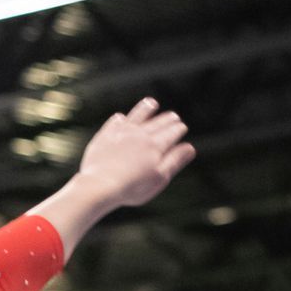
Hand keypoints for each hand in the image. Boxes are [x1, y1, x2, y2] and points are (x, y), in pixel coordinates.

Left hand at [72, 97, 194, 214]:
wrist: (100, 185)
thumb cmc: (132, 187)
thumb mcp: (159, 177)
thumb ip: (175, 161)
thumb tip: (190, 148)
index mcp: (155, 145)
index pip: (171, 133)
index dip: (178, 129)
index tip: (182, 126)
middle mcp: (140, 135)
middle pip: (157, 123)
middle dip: (167, 119)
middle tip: (173, 116)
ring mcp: (121, 133)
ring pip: (137, 116)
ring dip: (145, 109)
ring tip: (151, 103)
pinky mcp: (105, 136)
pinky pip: (115, 123)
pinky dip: (120, 119)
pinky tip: (121, 118)